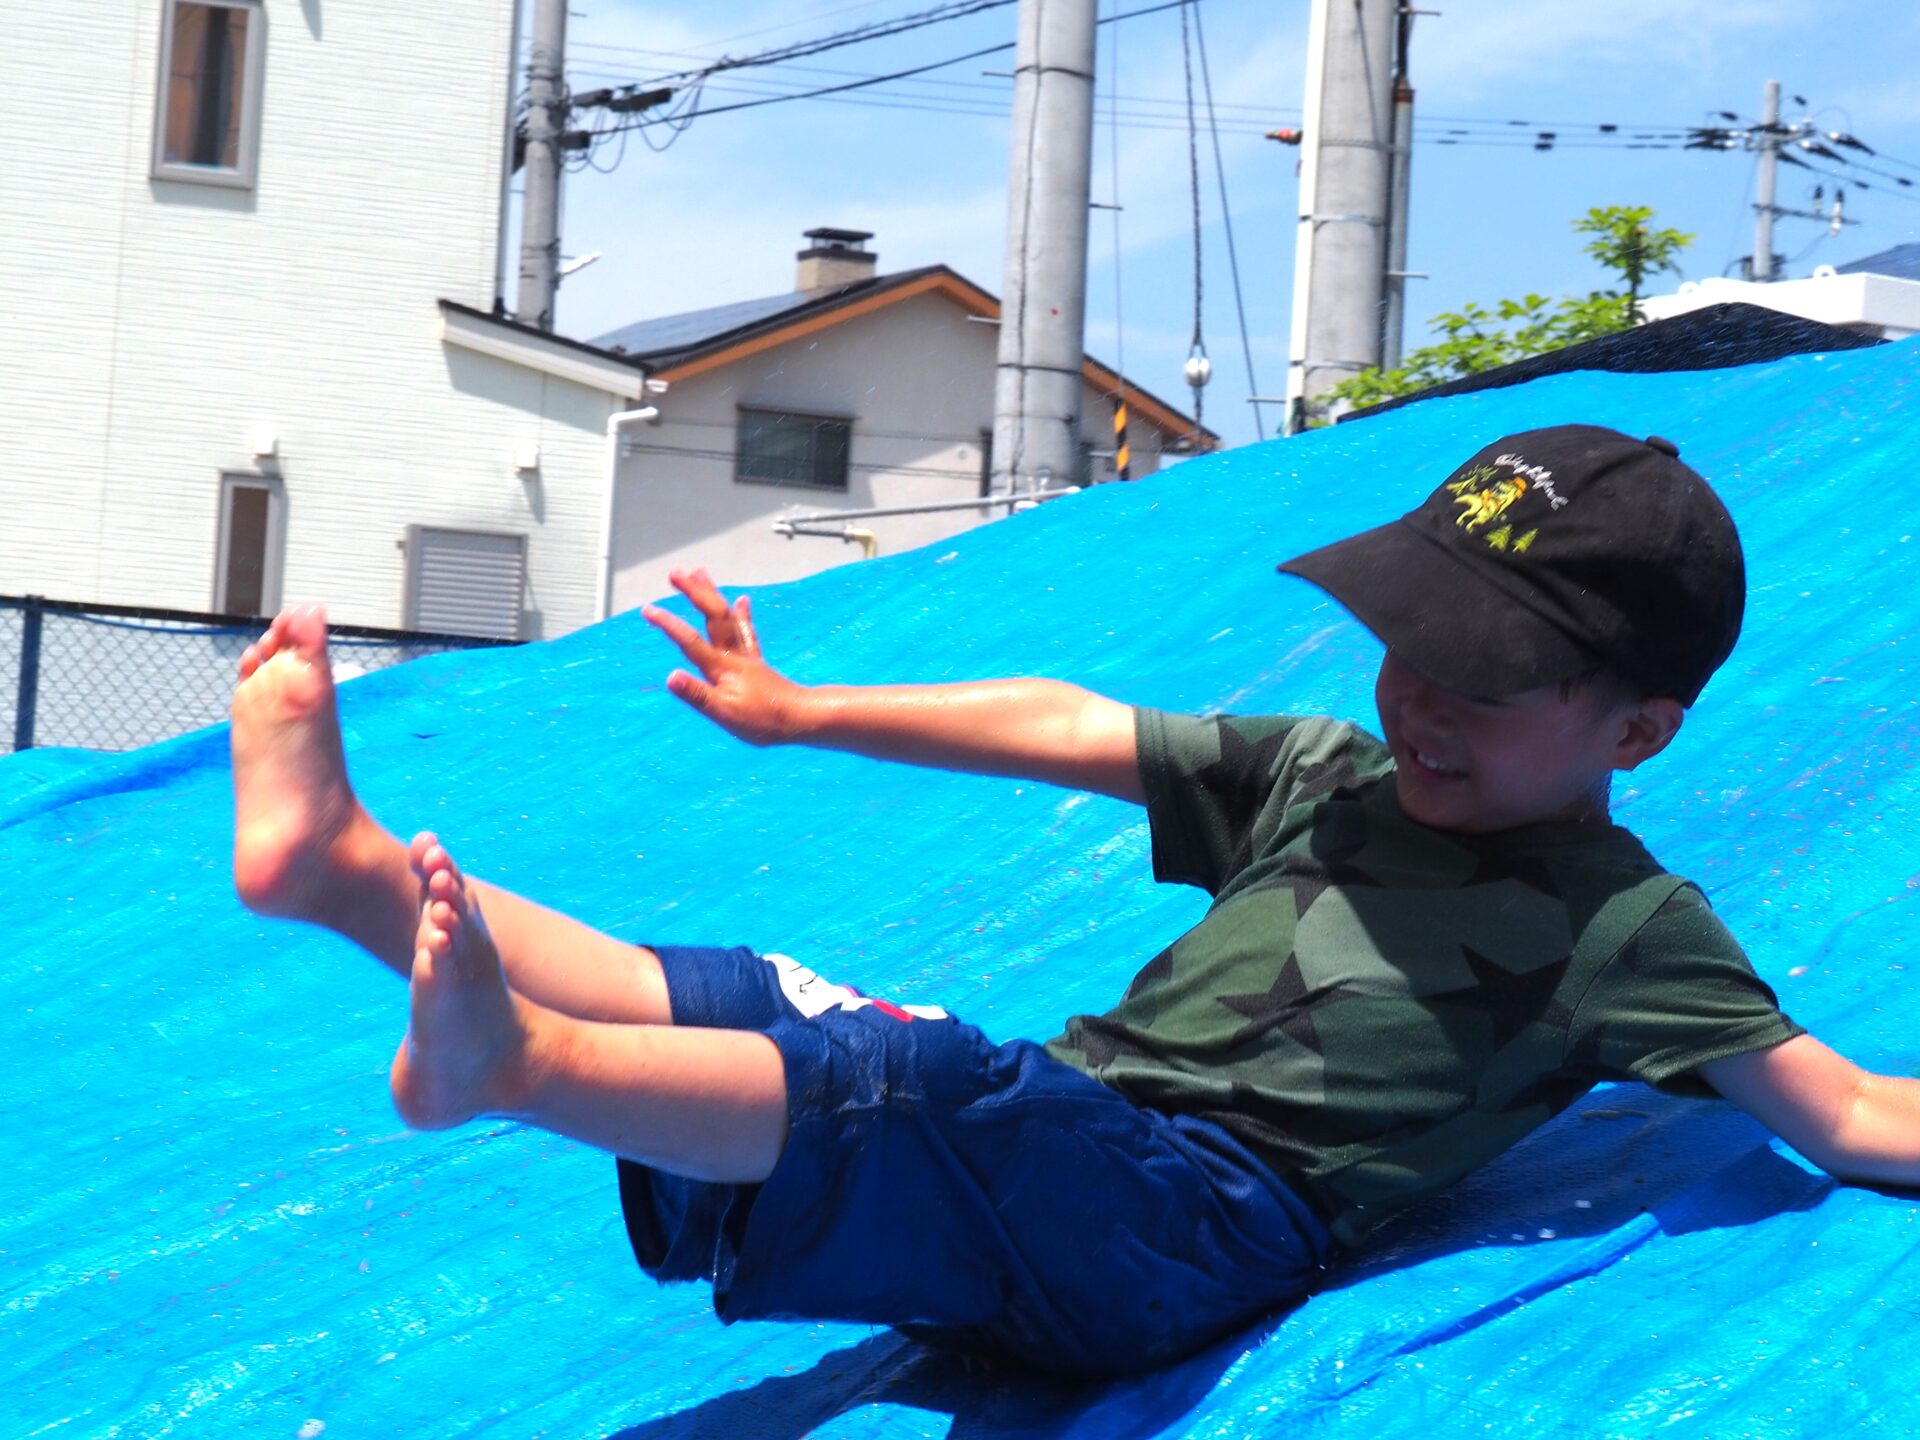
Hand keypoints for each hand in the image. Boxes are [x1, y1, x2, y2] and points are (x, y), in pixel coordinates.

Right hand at [642, 569, 803, 745]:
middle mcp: (734, 655)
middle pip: (712, 615)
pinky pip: (747, 631)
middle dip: (694, 592)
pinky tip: (743, 600)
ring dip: (712, 593)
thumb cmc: (762, 721)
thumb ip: (697, 694)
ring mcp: (746, 656)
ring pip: (727, 616)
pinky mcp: (756, 663)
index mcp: (722, 667)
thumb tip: (670, 676)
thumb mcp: (724, 713)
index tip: (647, 609)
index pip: (690, 641)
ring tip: (700, 572)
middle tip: (675, 572)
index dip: (669, 624)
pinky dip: (742, 614)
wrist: (802, 718)